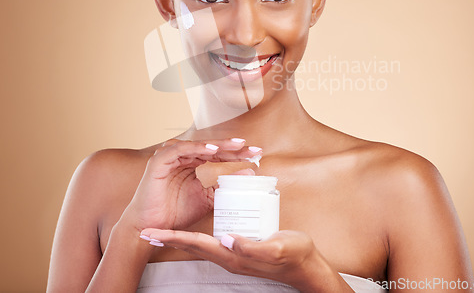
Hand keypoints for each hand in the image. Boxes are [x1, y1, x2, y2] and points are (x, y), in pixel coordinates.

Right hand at [120, 138, 260, 231]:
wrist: (153, 228)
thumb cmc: (177, 212)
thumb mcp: (207, 198)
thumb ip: (224, 186)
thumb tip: (248, 174)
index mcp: (193, 162)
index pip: (218, 154)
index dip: (237, 154)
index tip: (257, 156)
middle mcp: (183, 156)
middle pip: (211, 147)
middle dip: (233, 148)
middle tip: (253, 149)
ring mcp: (170, 155)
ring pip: (199, 145)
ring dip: (218, 145)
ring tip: (237, 146)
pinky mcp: (159, 160)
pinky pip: (181, 149)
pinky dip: (197, 148)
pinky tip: (212, 150)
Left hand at [138, 229, 340, 291]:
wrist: (306, 266)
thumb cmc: (293, 254)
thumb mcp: (276, 247)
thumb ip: (252, 247)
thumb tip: (226, 239)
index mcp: (233, 255)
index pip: (196, 245)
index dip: (173, 238)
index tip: (150, 232)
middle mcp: (229, 256)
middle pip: (192, 247)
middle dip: (168, 239)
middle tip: (147, 231)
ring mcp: (233, 254)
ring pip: (200, 245)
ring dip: (180, 239)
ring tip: (164, 231)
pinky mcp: (240, 248)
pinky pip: (213, 241)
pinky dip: (198, 236)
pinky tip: (197, 228)